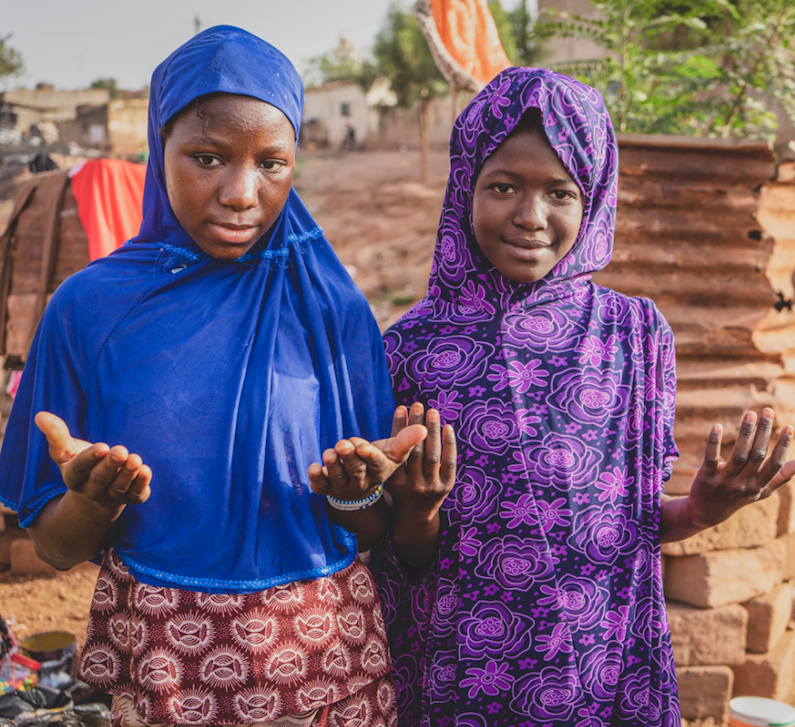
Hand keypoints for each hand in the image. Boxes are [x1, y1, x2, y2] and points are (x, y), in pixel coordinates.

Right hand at [34, 412, 151, 510]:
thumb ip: (57, 435)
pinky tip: (146, 471)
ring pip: (119, 487)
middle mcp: (92, 490)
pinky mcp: (132, 497)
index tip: (102, 446)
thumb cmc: (83, 465)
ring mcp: (112, 496)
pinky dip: (141, 484)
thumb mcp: (67, 451)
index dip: (90, 459)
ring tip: (135, 459)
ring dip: (127, 474)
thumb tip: (40, 415)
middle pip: (100, 479)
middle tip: (120, 451)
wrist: (97, 495)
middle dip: (110, 465)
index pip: (80, 468)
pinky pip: (136, 494)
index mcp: (74, 477)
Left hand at [307, 408, 426, 501]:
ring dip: (333, 464)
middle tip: (343, 444)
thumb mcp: (394, 451)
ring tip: (330, 452)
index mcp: (380, 471)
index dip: (369, 456)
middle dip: (349, 457)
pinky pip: (320, 486)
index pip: (376, 465)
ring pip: (337, 477)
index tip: (362, 447)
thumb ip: (406, 440)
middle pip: (356, 470)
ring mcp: (344, 486)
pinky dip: (316, 478)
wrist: (361, 481)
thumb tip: (423, 428)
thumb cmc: (379, 459)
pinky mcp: (327, 488)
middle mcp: (362, 481)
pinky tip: (313, 467)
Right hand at [387, 403, 455, 515]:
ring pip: (432, 454)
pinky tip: (447, 427)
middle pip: (415, 450)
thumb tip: (401, 412)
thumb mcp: (390, 472)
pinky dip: (449, 443)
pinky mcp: (447, 485)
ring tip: (432, 411)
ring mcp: (431, 486)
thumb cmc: (400, 486)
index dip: (399, 427)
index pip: (398, 450)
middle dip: (416, 425)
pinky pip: (449, 461)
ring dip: (432, 430)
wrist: (415, 513)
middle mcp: (413, 484)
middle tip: (418, 405)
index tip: (401, 407)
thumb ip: (392, 449)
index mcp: (395, 480)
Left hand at [687, 407, 794, 528]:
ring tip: (750, 414)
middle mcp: (744, 484)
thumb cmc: (738, 498)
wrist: (705, 513)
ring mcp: (724, 481)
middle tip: (767, 411)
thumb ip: (780, 478)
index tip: (789, 427)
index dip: (782, 446)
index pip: (774, 465)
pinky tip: (717, 426)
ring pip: (738, 455)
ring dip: (745, 433)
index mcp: (758, 486)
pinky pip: (711, 458)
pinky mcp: (706, 477)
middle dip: (763, 432)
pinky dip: (714, 442)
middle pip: (757, 456)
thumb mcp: (761, 492)